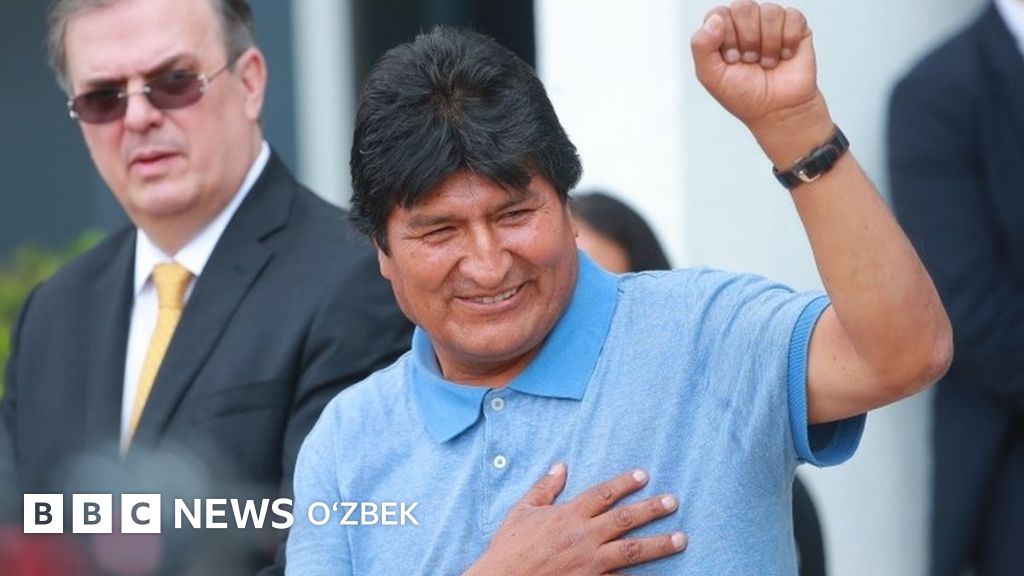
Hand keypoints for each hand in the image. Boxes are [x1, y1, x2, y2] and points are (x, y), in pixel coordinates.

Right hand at [465, 463, 685, 575]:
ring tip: (681, 539)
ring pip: (631, 550)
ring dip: (658, 544)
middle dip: (651, 509)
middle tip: (673, 501)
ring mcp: (589, 563)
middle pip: (624, 519)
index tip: (644, 475)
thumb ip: (544, 488)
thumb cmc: (509, 547)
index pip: (602, 493)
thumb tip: (561, 466)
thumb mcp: (522, 511)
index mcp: (567, 515)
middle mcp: (582, 536)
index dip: (625, 483)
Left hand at [691, 2, 832, 166]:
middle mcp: (746, 22)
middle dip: (748, 40)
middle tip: (750, 61)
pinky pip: (792, 17)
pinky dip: (787, 42)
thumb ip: (701, 46)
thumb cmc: (744, 95)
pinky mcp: (796, 26)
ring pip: (769, 11)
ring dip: (768, 44)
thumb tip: (715, 20)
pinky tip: (784, 57)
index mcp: (722, 31)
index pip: (719, 14)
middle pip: (743, 7)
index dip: (726, 37)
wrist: (777, 111)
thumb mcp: (711, 76)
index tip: (732, 60)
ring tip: (767, 62)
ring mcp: (770, 23)